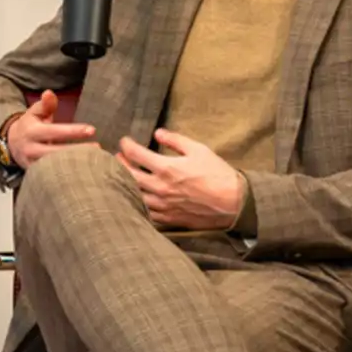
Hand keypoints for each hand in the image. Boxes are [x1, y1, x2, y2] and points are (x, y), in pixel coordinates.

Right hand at [4, 89, 97, 168]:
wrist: (12, 144)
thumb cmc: (30, 125)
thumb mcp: (34, 112)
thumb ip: (45, 104)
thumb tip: (49, 93)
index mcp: (32, 132)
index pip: (55, 131)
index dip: (73, 131)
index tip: (92, 130)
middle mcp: (31, 149)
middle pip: (56, 151)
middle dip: (78, 150)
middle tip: (98, 148)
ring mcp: (32, 164)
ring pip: (55, 167)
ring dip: (74, 164)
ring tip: (94, 161)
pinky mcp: (35, 175)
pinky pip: (53, 176)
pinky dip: (68, 174)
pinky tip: (84, 172)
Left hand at [117, 129, 243, 229]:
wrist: (233, 203)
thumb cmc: (218, 174)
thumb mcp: (199, 150)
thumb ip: (175, 140)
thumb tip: (157, 133)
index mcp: (167, 168)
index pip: (135, 154)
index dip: (126, 145)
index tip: (124, 141)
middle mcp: (160, 188)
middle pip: (128, 175)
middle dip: (119, 163)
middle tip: (117, 156)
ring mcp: (162, 205)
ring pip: (133, 195)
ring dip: (125, 183)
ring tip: (122, 175)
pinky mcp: (168, 218)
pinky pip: (145, 212)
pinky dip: (136, 203)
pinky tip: (134, 197)